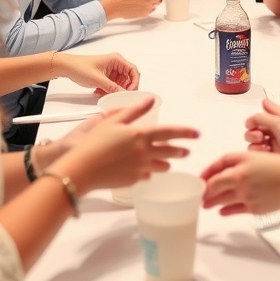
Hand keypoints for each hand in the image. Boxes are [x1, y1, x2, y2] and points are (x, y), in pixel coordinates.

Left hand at [57, 52, 139, 95]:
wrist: (67, 68)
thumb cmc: (80, 67)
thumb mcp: (97, 79)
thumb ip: (111, 87)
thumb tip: (123, 93)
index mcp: (116, 60)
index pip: (133, 71)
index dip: (134, 82)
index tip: (130, 92)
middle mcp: (116, 65)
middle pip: (128, 79)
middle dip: (123, 88)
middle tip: (119, 96)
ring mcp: (111, 71)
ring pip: (120, 84)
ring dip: (114, 90)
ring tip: (104, 92)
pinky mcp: (106, 77)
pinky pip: (113, 86)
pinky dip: (108, 91)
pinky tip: (99, 91)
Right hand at [62, 101, 199, 191]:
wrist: (82, 170)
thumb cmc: (94, 143)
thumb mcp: (113, 121)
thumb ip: (134, 111)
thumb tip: (149, 100)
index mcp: (141, 135)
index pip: (169, 133)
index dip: (185, 133)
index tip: (197, 134)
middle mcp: (144, 152)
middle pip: (169, 151)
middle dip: (180, 151)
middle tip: (187, 151)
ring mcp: (140, 168)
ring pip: (160, 166)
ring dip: (167, 164)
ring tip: (169, 163)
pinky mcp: (133, 181)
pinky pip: (146, 176)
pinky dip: (148, 172)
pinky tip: (147, 172)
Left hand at [201, 151, 279, 216]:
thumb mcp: (259, 156)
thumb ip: (239, 162)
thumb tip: (224, 171)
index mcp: (242, 164)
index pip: (217, 167)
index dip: (207, 172)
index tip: (200, 178)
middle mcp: (241, 180)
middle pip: (216, 185)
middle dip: (205, 190)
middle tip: (199, 193)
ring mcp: (246, 196)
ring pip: (223, 200)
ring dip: (212, 202)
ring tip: (205, 204)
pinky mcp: (254, 208)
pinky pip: (235, 210)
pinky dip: (226, 211)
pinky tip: (222, 212)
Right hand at [245, 99, 279, 162]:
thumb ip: (264, 117)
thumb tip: (251, 116)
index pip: (263, 113)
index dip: (255, 117)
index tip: (253, 122)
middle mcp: (276, 130)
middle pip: (254, 127)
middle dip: (253, 130)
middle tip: (260, 135)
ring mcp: (273, 143)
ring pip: (253, 140)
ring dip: (254, 140)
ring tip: (264, 144)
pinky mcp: (270, 156)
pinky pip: (256, 152)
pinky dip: (257, 150)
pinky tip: (266, 151)